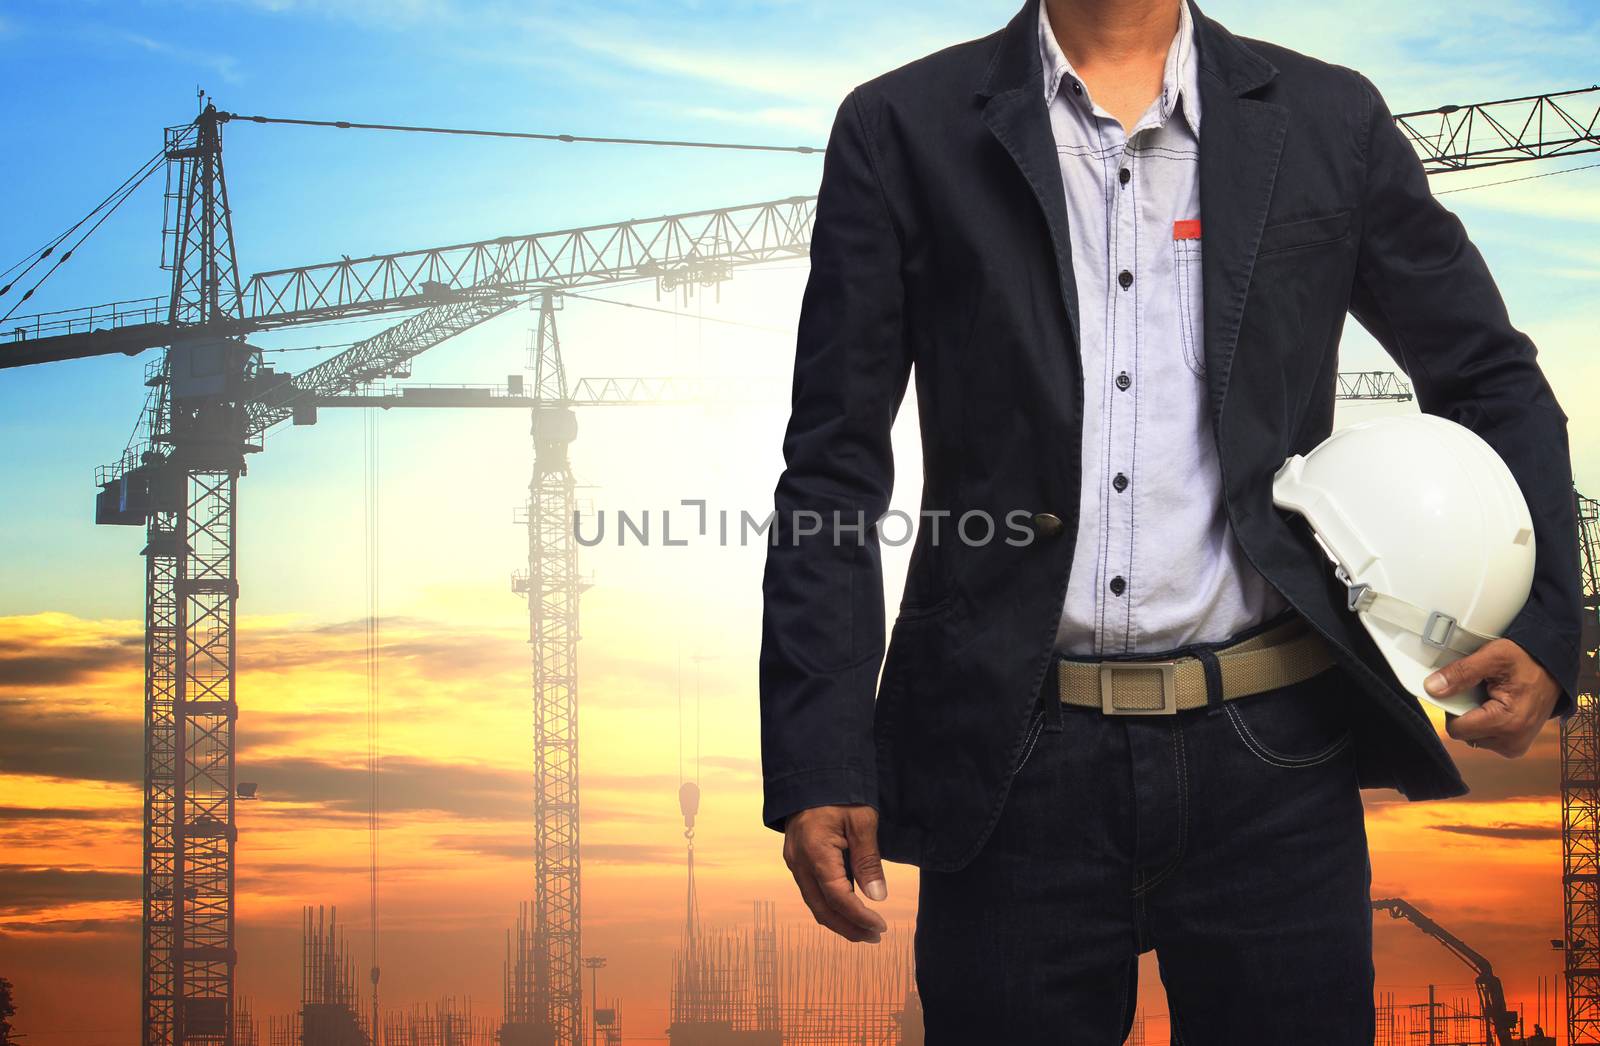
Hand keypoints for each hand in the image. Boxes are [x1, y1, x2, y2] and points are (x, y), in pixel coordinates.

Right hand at [782, 804, 888, 942]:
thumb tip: (877, 897)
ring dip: (839, 920)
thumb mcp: (862, 821)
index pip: (837, 897)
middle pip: (821, 909)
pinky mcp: (797, 860)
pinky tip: (849, 909)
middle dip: (848, 928)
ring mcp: (794, 862)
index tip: (881, 926)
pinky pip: (812, 891)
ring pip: (814, 903)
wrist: (811, 773)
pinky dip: (830, 905)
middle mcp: (798, 862)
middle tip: (875, 936)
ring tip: (866, 930)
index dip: (859, 916)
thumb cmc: (840, 792)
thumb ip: (868, 860)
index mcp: (814, 851)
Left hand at [1424, 638, 1560, 757]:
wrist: (1554, 668)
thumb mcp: (1493, 656)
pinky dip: (1486, 723)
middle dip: (1466, 712)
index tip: (1462, 690)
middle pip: (1464, 734)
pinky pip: (1486, 738)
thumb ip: (1461, 673)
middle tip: (1481, 691)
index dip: (1452, 707)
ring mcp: (1515, 747)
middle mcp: (1513, 742)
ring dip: (1476, 718)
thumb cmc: (1527, 661)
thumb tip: (1432, 688)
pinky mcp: (1515, 747)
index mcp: (1507, 723)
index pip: (1456, 728)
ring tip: (1492, 697)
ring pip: (1473, 737)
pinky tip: (1498, 706)